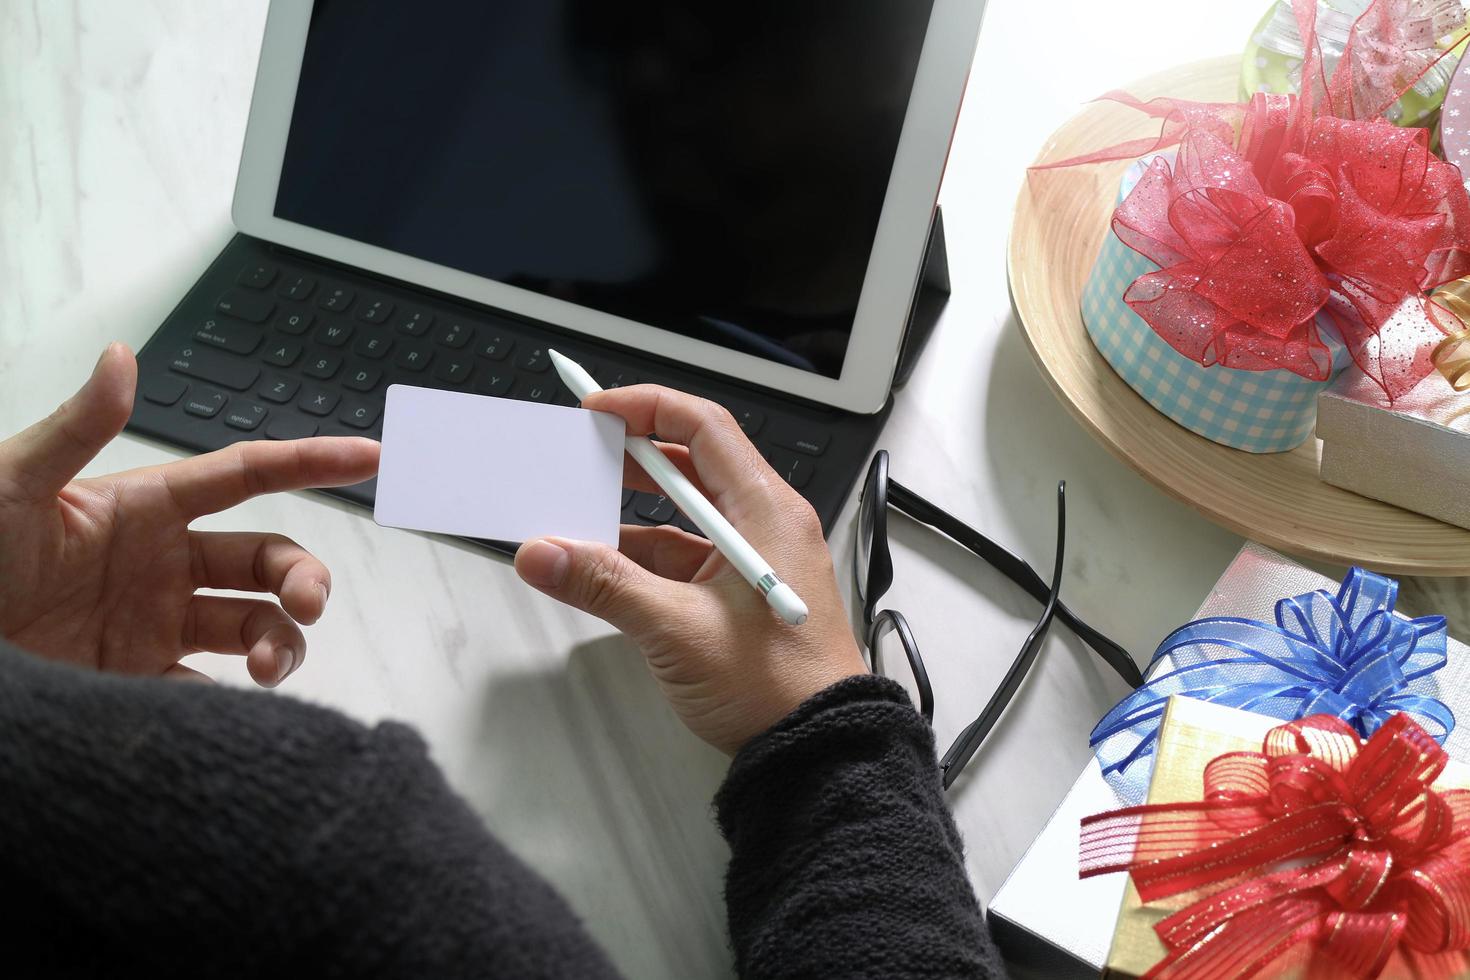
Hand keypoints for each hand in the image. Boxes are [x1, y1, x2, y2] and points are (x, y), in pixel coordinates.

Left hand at [0, 343, 379, 684]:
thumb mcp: (8, 483)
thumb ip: (76, 427)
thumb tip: (124, 358)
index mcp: (144, 507)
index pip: (247, 475)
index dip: (312, 461)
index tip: (370, 455)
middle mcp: (162, 564)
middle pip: (267, 560)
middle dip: (304, 577)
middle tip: (308, 603)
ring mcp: (153, 626)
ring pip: (253, 626)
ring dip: (281, 642)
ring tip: (269, 666)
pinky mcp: (134, 682)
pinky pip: (205, 692)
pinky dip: (234, 704)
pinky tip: (235, 708)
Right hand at [514, 385, 867, 754]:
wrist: (819, 749)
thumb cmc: (775, 687)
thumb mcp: (677, 630)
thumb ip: (606, 585)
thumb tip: (543, 553)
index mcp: (766, 511)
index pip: (705, 428)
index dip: (648, 407)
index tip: (597, 411)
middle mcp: (764, 525)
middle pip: (692, 465)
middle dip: (631, 458)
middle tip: (579, 455)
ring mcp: (752, 560)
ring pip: (684, 515)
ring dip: (631, 515)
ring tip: (576, 516)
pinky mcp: (739, 596)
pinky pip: (685, 557)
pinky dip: (642, 557)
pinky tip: (600, 568)